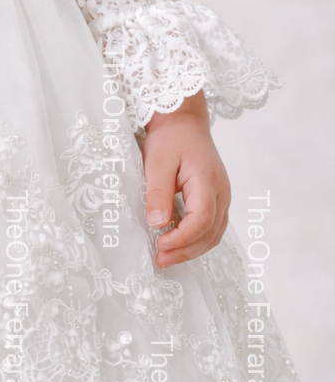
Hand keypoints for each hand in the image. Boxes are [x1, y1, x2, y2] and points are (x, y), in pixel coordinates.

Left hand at [141, 89, 230, 267]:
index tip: (160, 246)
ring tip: (167, 257)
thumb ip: (158, 192)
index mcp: (208, 182)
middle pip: (211, 232)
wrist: (183, 121)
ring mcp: (222, 196)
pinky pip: (212, 226)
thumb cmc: (171, 138)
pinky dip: (197, 239)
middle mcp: (222, 192)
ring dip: (192, 248)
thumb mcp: (157, 162)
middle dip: (186, 250)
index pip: (202, 220)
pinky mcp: (216, 198)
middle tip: (161, 260)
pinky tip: (178, 243)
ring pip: (214, 233)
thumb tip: (158, 224)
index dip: (182, 238)